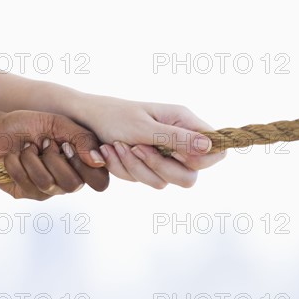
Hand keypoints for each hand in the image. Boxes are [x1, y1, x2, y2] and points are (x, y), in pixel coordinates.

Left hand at [0, 110, 109, 199]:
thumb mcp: (57, 124)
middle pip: (73, 185)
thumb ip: (82, 139)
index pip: (99, 181)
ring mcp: (46, 190)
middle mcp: (67, 181)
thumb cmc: (28, 125)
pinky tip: (13, 156)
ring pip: (47, 184)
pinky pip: (26, 184)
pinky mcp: (25, 193)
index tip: (66, 146)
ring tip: (26, 148)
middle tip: (43, 144)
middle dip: (53, 158)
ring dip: (32, 159)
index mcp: (80, 164)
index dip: (85, 167)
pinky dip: (16, 163)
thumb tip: (99, 161)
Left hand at [70, 95, 225, 188]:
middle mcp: (177, 141)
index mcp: (183, 122)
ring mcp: (162, 156)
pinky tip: (109, 151)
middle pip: (189, 177)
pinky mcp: (145, 167)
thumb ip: (176, 138)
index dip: (202, 160)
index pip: (215, 151)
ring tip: (116, 146)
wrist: (83, 120)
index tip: (175, 155)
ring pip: (162, 182)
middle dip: (159, 168)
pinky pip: (142, 180)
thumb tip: (210, 146)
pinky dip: (123, 169)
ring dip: (135, 167)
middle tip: (136, 149)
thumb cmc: (113, 116)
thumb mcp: (144, 127)